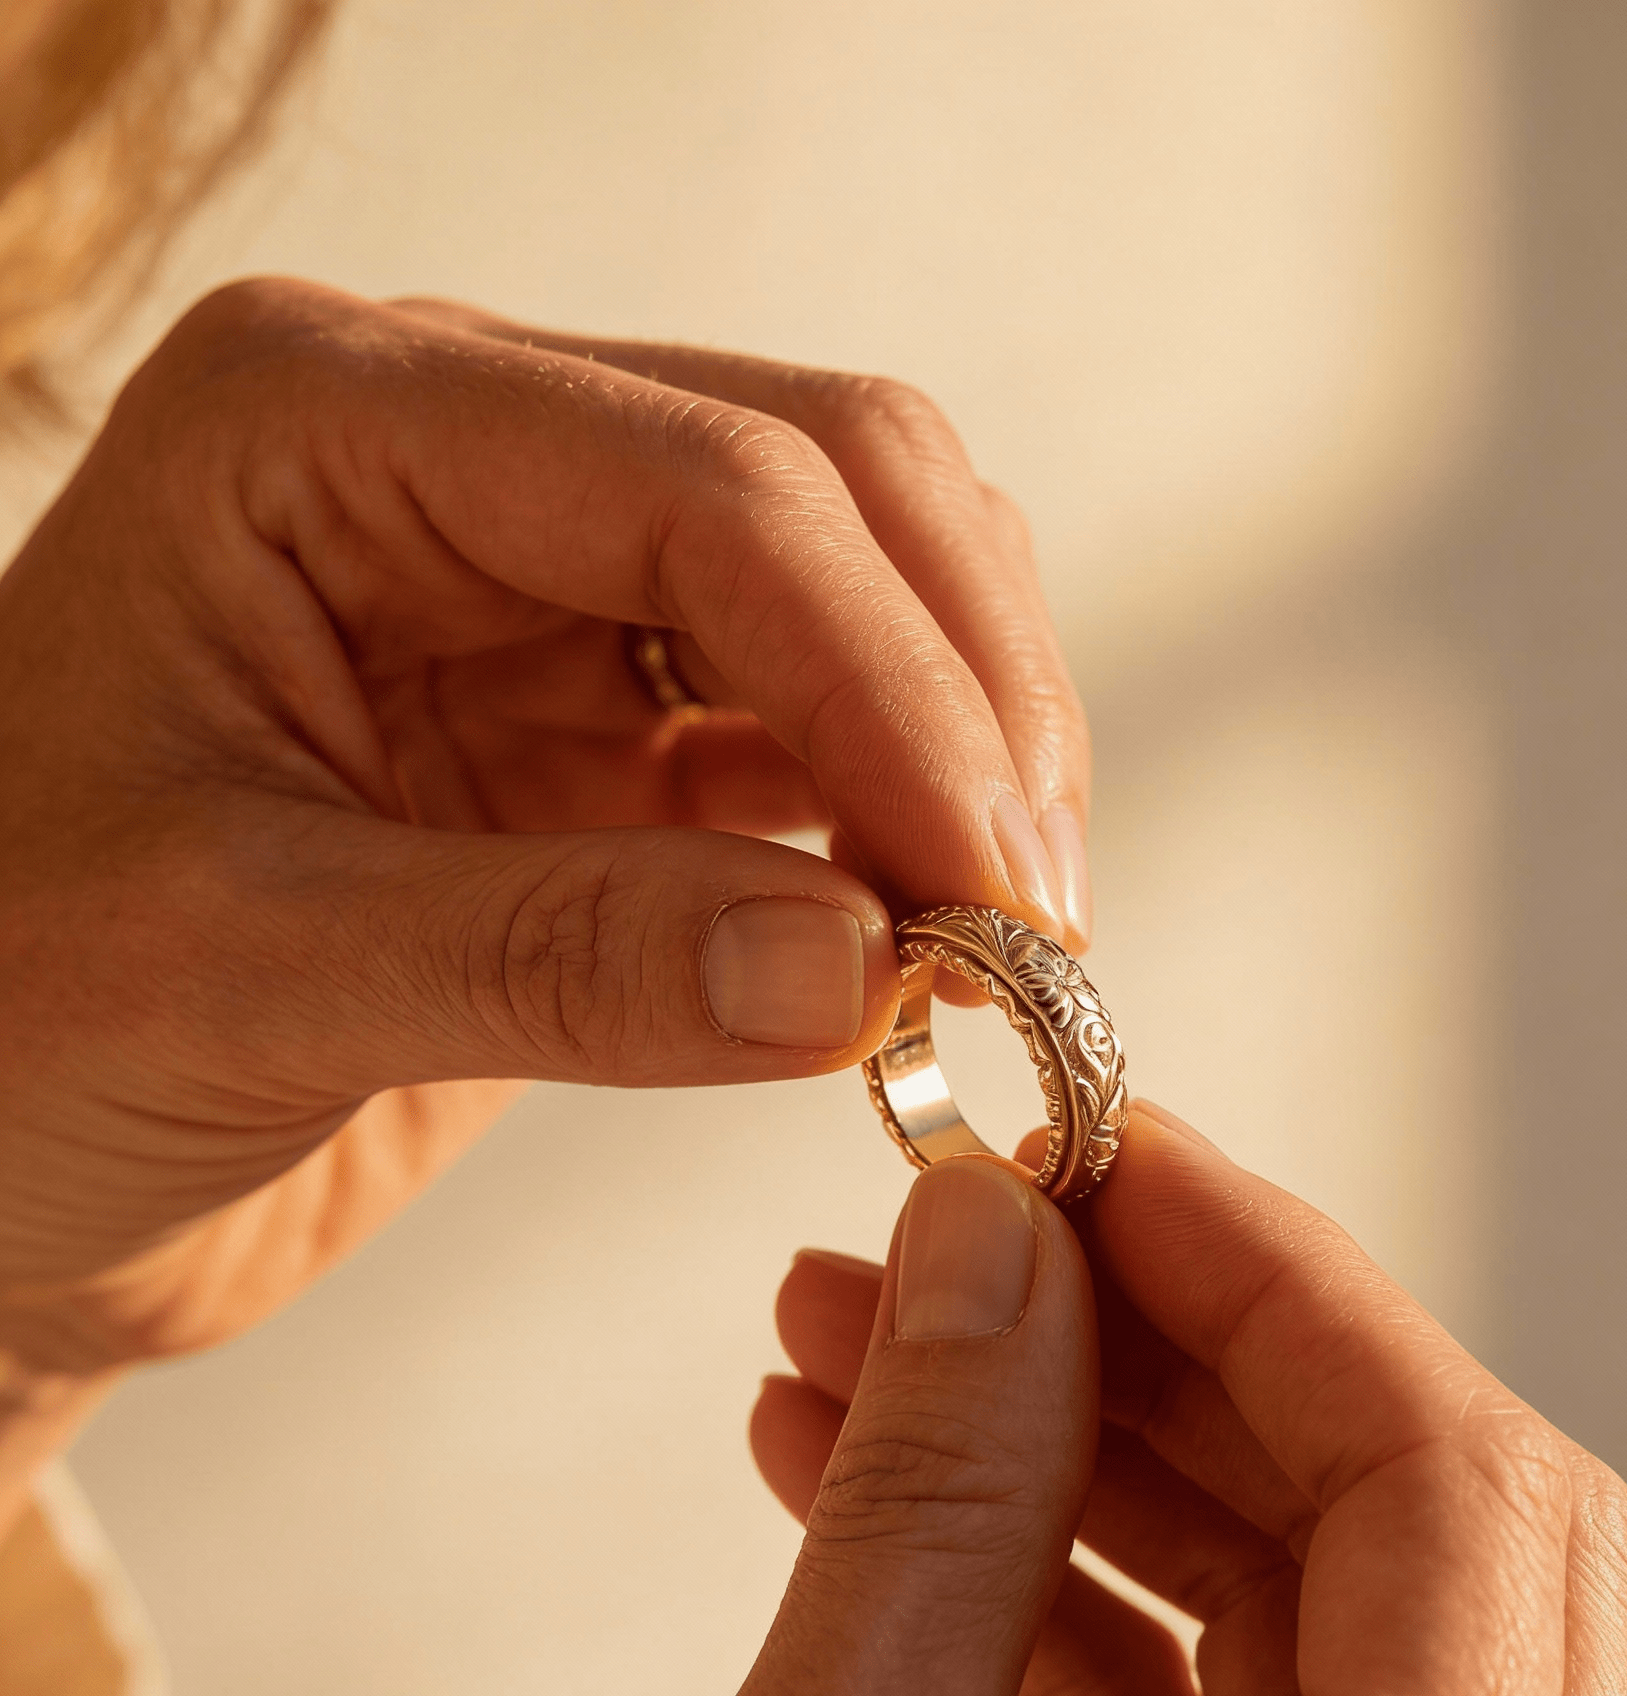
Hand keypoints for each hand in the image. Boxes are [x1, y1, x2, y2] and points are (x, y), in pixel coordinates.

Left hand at [0, 280, 1087, 1389]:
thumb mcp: (236, 977)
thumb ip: (554, 962)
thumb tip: (868, 967)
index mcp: (325, 426)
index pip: (705, 483)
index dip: (889, 675)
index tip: (990, 884)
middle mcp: (457, 473)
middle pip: (833, 487)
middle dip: (965, 694)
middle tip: (1031, 918)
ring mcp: (542, 610)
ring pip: (862, 603)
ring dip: (962, 759)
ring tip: (1002, 949)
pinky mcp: (599, 756)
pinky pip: (815, 752)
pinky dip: (903, 844)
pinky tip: (935, 955)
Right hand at [427, 1109, 1626, 1695]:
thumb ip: (943, 1482)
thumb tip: (995, 1235)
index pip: (1446, 1479)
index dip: (1270, 1267)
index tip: (1099, 1149)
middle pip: (1437, 1534)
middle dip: (1204, 1345)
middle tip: (998, 1228)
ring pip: (1334, 1626)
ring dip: (1118, 1458)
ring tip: (872, 1341)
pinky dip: (1086, 1600)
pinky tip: (886, 1496)